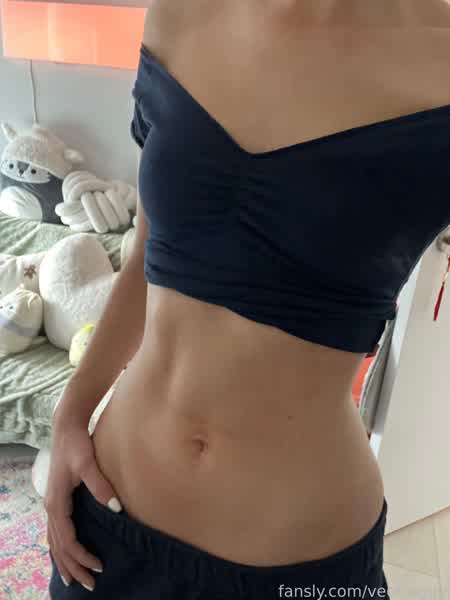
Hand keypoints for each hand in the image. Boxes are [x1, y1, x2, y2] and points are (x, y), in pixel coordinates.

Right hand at [45, 415, 121, 590]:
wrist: (67, 427)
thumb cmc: (77, 444)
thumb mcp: (88, 463)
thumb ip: (101, 486)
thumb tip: (116, 508)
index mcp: (57, 502)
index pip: (67, 539)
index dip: (82, 556)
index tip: (99, 566)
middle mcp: (51, 506)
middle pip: (59, 546)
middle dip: (73, 566)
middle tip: (90, 585)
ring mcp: (52, 503)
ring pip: (55, 540)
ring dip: (65, 560)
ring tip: (74, 578)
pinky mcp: (58, 498)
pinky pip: (56, 530)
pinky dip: (60, 546)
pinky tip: (68, 552)